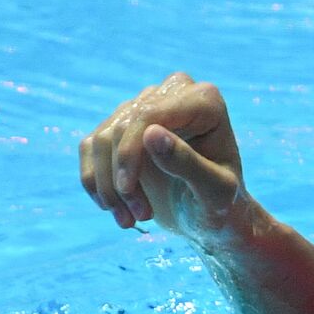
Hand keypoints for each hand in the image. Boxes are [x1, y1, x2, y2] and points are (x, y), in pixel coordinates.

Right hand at [78, 72, 247, 236]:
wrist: (211, 215)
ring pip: (102, 140)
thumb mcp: (215, 192)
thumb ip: (189, 164)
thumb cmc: (222, 204)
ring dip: (108, 187)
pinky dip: (95, 182)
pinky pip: (91, 147)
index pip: (148, 114)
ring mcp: (145, 105)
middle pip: (123, 127)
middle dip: (122, 179)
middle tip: (139, 218)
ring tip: (130, 220)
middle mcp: (174, 93)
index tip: (126, 192)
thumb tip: (150, 132)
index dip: (130, 152)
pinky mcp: (122, 125)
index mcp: (204, 101)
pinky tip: (112, 209)